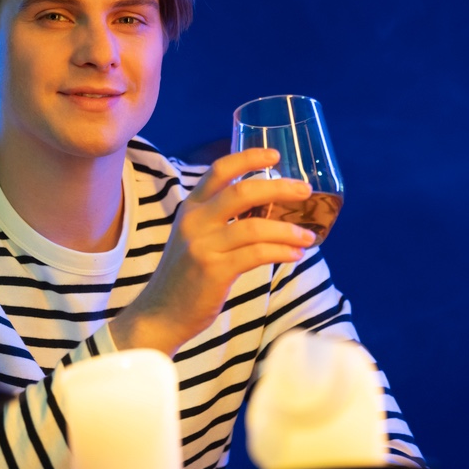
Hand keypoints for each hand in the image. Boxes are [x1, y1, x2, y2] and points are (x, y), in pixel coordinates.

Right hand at [110, 147, 316, 355]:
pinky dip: (281, 252)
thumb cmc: (185, 276)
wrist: (161, 313)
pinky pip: (257, 254)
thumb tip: (267, 209)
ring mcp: (203, 246)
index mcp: (191, 208)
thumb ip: (219, 220)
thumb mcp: (194, 238)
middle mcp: (194, 221)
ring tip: (307, 236)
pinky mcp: (214, 270)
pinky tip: (294, 254)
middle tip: (304, 191)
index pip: (219, 171)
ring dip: (288, 230)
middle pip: (242, 192)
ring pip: (255, 226)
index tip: (274, 155)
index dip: (248, 158)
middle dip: (279, 188)